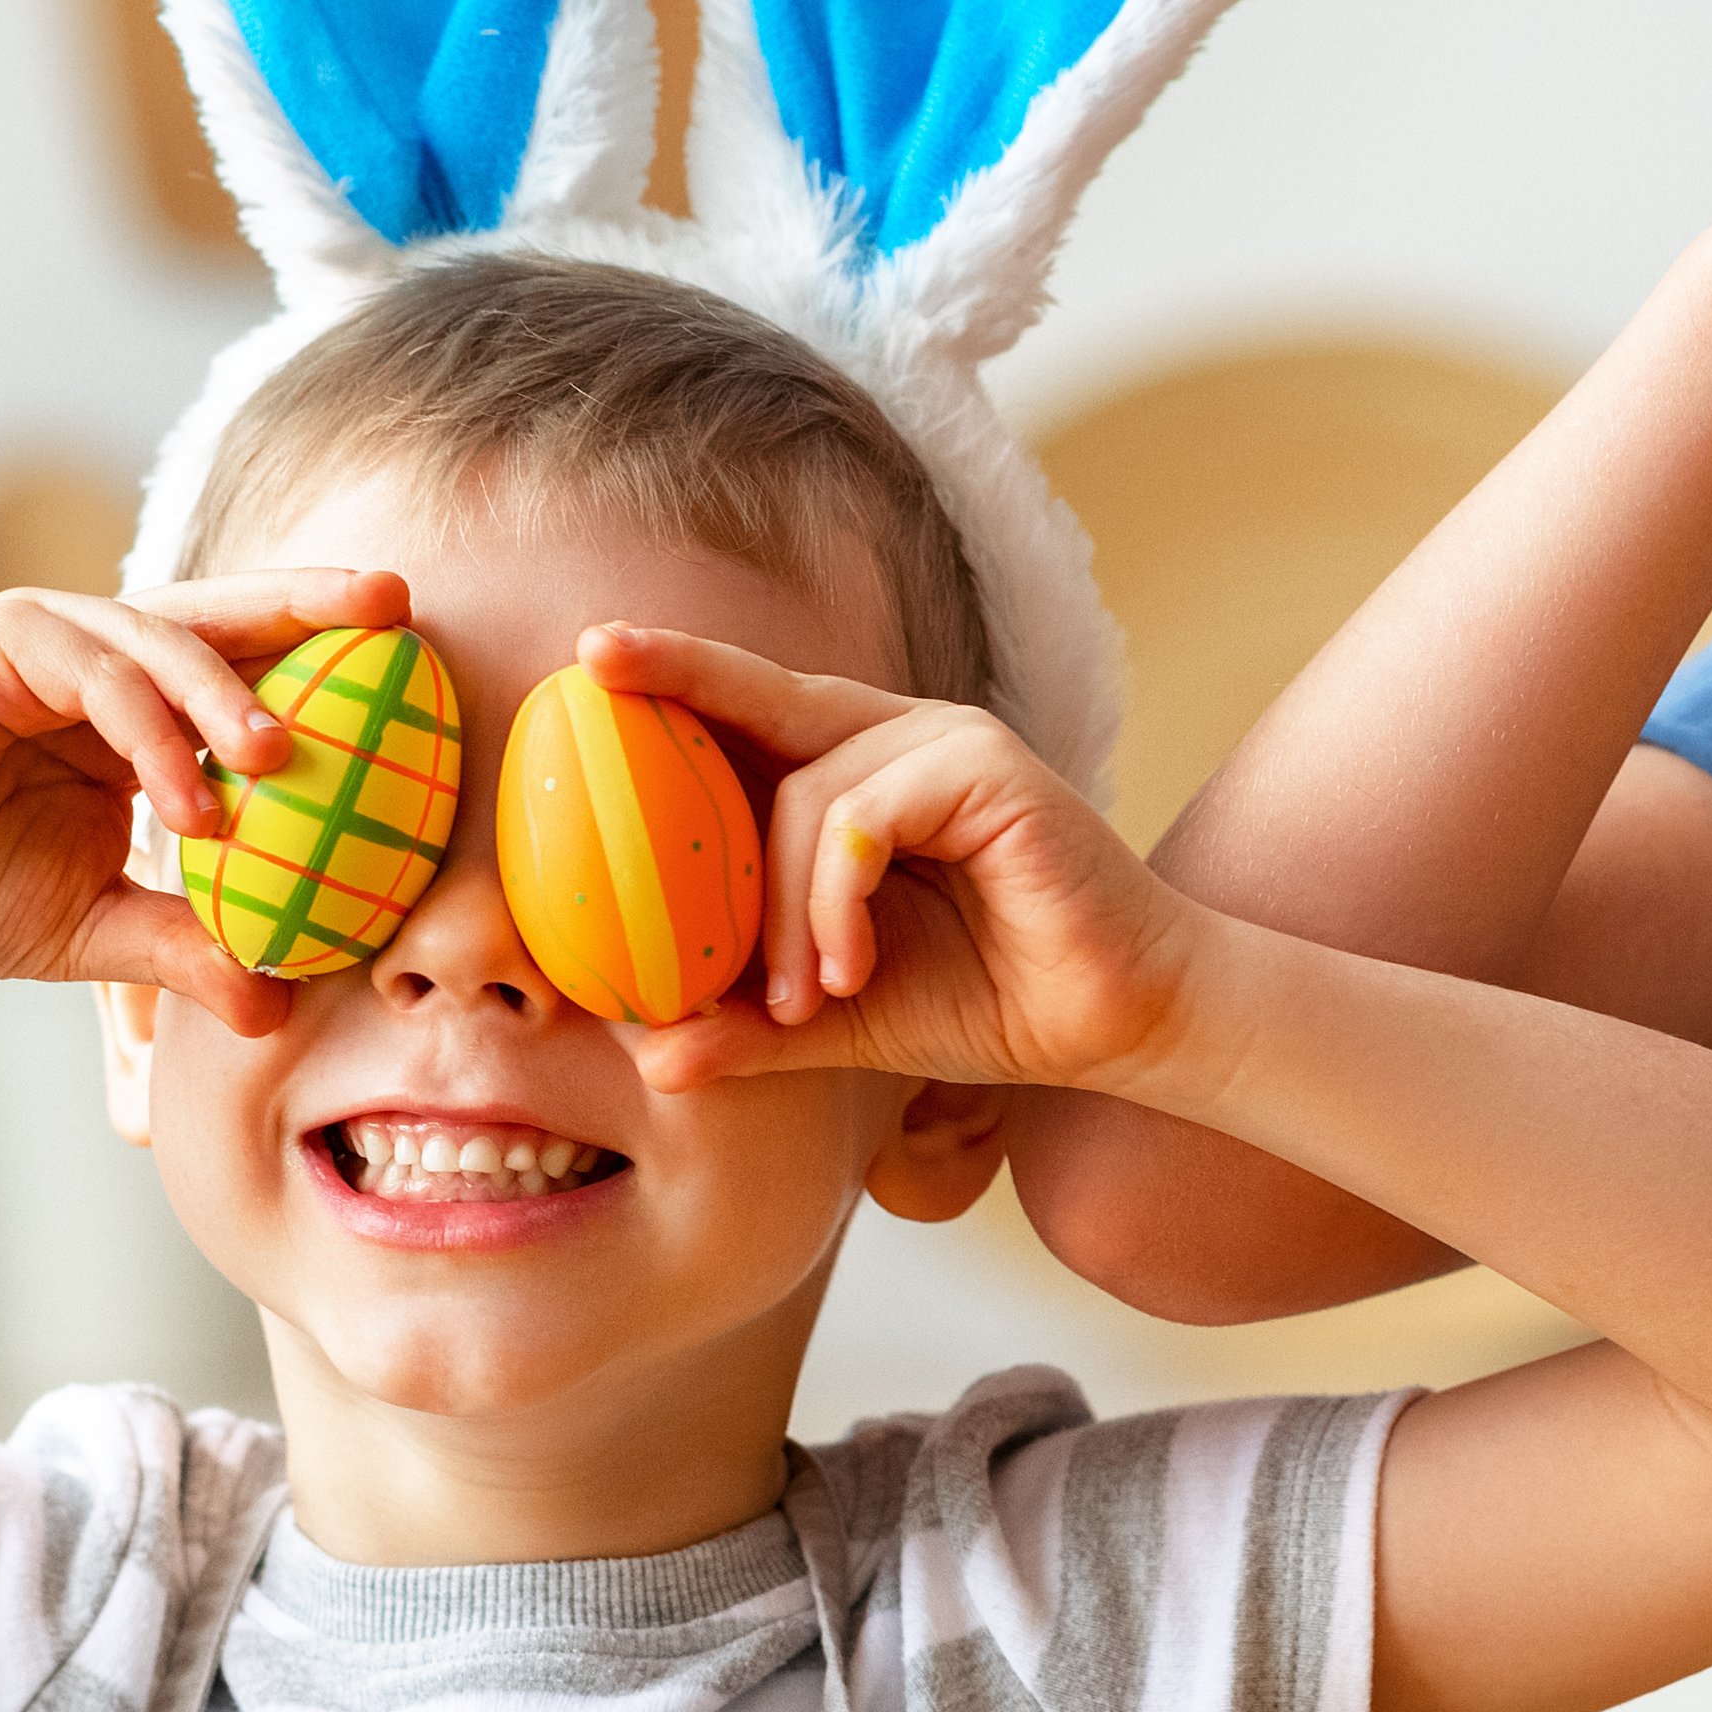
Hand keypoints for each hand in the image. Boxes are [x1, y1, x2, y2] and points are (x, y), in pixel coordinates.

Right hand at [0, 569, 404, 1018]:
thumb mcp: (100, 934)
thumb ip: (189, 951)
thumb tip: (281, 1010)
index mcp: (137, 712)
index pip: (248, 664)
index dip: (328, 651)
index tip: (421, 660)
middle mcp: (99, 662)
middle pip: (222, 613)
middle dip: (310, 601)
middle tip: (396, 609)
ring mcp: (43, 643)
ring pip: (161, 639)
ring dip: (226, 698)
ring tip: (285, 764)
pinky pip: (90, 669)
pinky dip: (147, 728)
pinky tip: (190, 799)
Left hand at [579, 629, 1219, 1105]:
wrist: (1121, 1026)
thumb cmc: (996, 1004)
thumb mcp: (846, 1021)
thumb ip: (753, 1028)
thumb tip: (652, 1056)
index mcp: (866, 778)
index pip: (757, 717)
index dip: (679, 679)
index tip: (590, 655)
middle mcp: (905, 742)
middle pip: (767, 697)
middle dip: (679, 674)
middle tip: (592, 663)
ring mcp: (951, 745)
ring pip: (809, 794)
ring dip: (784, 912)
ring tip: (803, 1001)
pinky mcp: (991, 770)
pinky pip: (866, 818)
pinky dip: (838, 898)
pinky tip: (849, 970)